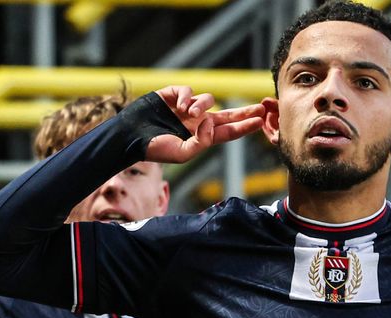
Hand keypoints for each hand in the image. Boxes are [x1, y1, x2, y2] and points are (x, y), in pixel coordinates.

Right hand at [146, 86, 265, 162]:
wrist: (130, 136)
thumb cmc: (154, 148)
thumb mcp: (181, 154)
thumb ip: (201, 143)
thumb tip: (211, 122)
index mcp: (201, 137)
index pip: (228, 132)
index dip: (245, 126)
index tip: (260, 121)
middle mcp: (197, 122)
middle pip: (227, 115)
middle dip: (244, 112)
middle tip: (261, 108)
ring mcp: (186, 108)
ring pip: (208, 100)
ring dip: (202, 105)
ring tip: (190, 114)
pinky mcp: (174, 94)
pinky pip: (189, 91)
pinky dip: (187, 98)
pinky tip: (179, 107)